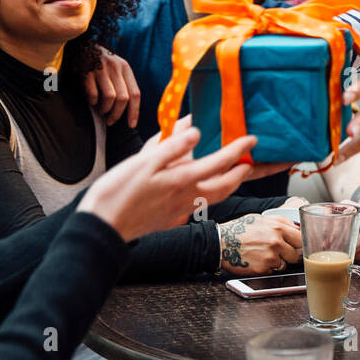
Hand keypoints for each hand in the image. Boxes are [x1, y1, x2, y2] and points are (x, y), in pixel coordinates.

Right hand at [77, 115, 256, 242]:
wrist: (102, 227)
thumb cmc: (118, 192)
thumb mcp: (143, 162)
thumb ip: (172, 146)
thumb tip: (196, 131)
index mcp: (183, 180)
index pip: (219, 162)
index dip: (238, 150)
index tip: (253, 139)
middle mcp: (188, 198)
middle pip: (227, 186)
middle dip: (245, 174)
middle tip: (256, 163)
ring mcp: (181, 210)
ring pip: (216, 197)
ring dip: (230, 184)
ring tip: (238, 173)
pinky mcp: (172, 218)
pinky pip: (200, 204)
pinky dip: (211, 193)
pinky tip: (205, 187)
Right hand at [84, 47, 141, 127]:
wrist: (81, 45)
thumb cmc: (101, 63)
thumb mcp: (116, 69)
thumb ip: (123, 84)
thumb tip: (128, 110)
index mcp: (125, 68)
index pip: (135, 94)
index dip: (134, 111)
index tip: (131, 124)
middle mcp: (116, 68)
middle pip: (123, 98)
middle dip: (117, 114)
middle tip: (111, 121)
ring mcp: (101, 69)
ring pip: (110, 98)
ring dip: (105, 109)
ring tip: (101, 111)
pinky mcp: (87, 72)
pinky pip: (93, 94)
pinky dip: (93, 102)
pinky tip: (91, 102)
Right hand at [217, 213, 302, 275]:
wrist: (221, 243)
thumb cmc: (240, 230)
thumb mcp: (262, 219)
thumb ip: (281, 223)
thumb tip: (296, 229)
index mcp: (278, 226)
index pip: (301, 238)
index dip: (299, 243)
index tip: (297, 246)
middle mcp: (276, 241)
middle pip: (296, 254)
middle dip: (290, 255)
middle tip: (281, 253)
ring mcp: (270, 255)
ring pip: (285, 264)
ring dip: (279, 262)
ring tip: (265, 255)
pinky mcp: (263, 268)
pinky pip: (273, 270)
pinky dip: (268, 268)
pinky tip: (258, 261)